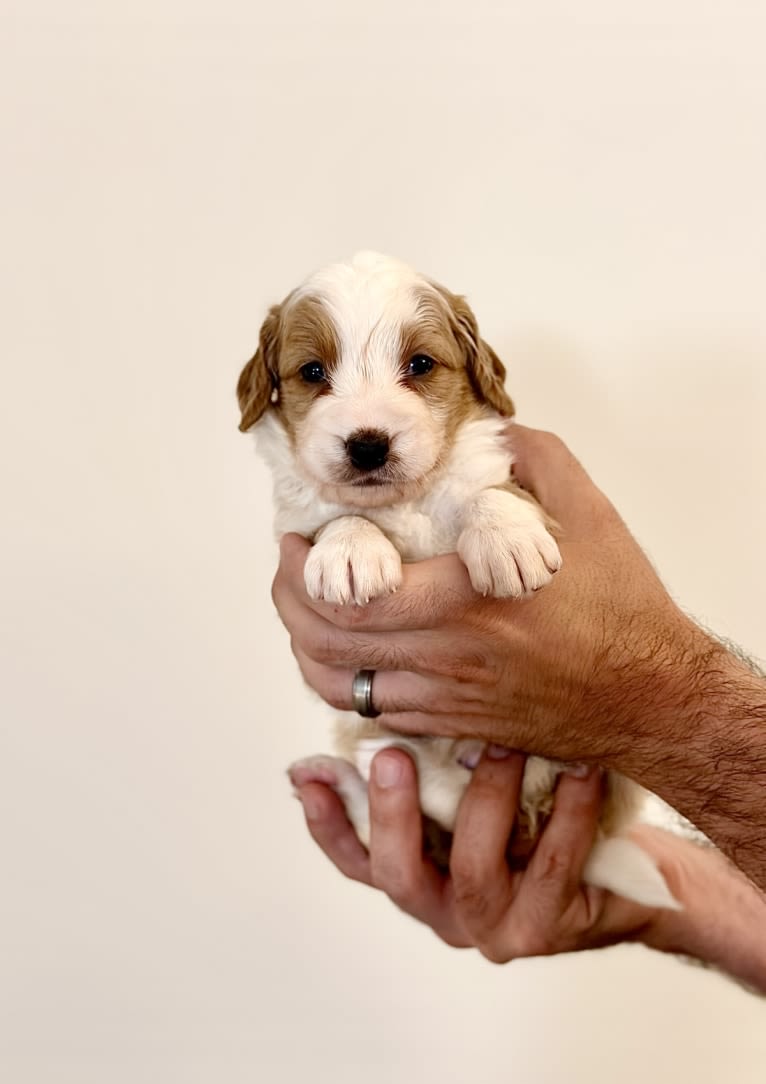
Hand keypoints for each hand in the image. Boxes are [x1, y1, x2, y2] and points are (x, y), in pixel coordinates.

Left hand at [272, 424, 712, 769]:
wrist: (653, 701)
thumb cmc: (624, 614)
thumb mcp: (590, 516)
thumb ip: (536, 460)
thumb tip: (494, 431)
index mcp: (464, 603)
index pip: (348, 598)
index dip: (301, 572)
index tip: (295, 542)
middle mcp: (444, 660)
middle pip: (328, 647)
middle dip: (289, 605)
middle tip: (289, 572)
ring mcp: (446, 701)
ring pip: (342, 689)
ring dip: (310, 651)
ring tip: (308, 615)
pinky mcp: (457, 727)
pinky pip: (379, 714)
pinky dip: (352, 684)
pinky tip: (359, 655)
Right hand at [291, 748, 658, 959]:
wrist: (633, 880)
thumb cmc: (543, 821)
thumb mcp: (480, 794)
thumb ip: (435, 773)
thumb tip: (382, 718)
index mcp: (421, 878)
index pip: (356, 859)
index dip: (326, 822)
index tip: (305, 775)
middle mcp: (448, 912)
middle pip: (398, 876)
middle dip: (390, 813)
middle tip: (391, 757)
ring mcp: (496, 928)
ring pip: (473, 870)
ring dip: (484, 800)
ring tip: (499, 745)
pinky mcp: (549, 928)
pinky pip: (552, 865)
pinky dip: (566, 812)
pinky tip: (578, 768)